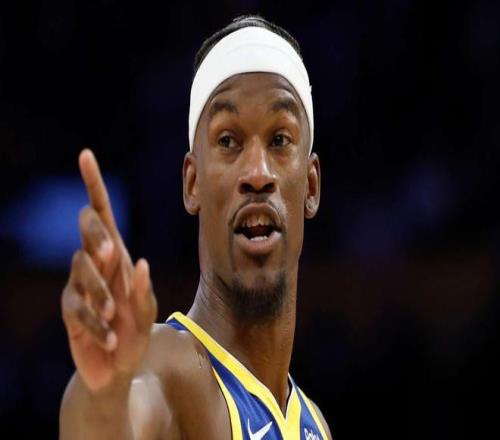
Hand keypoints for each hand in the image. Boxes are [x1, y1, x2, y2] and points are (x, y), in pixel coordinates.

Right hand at [61, 149, 156, 393]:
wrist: (118, 368)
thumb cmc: (134, 334)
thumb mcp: (146, 314)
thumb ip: (144, 293)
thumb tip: (140, 263)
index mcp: (118, 256)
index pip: (102, 214)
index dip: (94, 186)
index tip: (85, 155)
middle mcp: (97, 264)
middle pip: (86, 229)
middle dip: (95, 235)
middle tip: (111, 254)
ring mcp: (80, 285)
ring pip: (80, 268)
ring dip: (99, 293)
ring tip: (113, 317)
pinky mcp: (69, 310)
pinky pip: (75, 307)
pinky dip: (95, 324)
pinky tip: (110, 341)